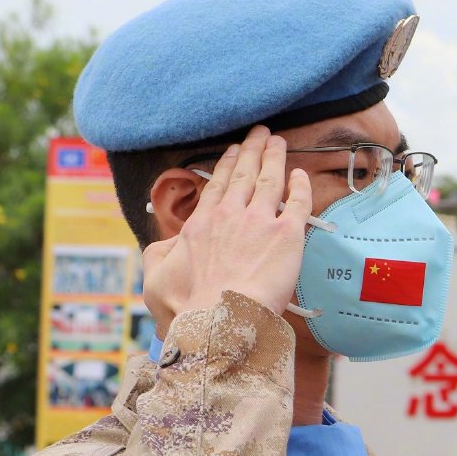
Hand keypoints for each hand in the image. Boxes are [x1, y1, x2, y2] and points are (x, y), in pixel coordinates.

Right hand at [143, 126, 311, 332]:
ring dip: (274, 157)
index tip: (234, 151)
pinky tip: (301, 175)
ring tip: (277, 141)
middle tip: (260, 133)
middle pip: (243, 174)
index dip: (227, 166)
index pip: (217, 187)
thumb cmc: (186, 308)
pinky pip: (297, 202)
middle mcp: (230, 216)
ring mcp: (259, 222)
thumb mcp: (155, 279)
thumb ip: (159, 255)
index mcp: (200, 224)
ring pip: (269, 180)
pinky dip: (300, 186)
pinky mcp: (287, 236)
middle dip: (252, 150)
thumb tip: (168, 245)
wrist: (218, 322)